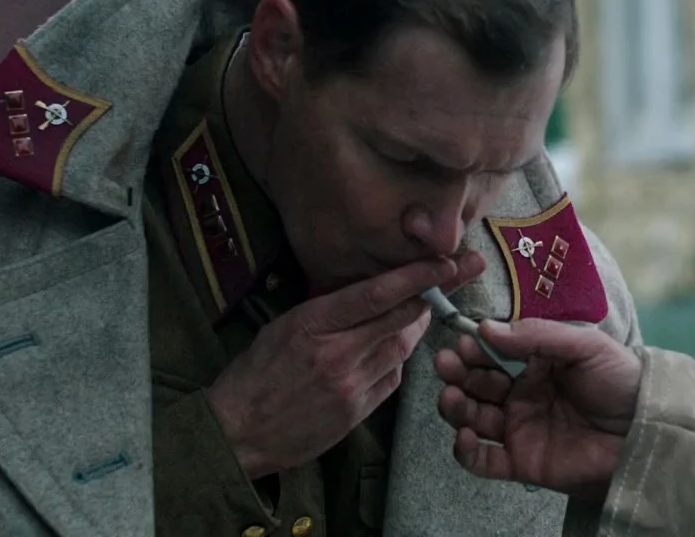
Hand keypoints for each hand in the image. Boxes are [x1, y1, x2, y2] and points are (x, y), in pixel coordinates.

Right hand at [207, 252, 485, 477]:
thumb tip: (369, 290)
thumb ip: (327, 310)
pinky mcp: (357, 412)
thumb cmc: (254, 374)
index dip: (417, 275)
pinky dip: (396, 360)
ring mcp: (350, 386)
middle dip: (434, 294)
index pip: (376, 293)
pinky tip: (390, 350)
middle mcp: (337, 354)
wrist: (237, 433)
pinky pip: (391, 379)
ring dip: (415, 327)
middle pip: (401, 320)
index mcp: (312, 324)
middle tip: (457, 274)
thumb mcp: (282, 327)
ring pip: (402, 349)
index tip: (446, 261)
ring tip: (421, 310)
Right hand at [433, 319, 642, 501]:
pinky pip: (484, 461)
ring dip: (456, 407)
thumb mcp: (586, 346)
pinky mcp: (523, 461)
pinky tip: (465, 437)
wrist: (647, 433)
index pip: (493, 353)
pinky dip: (466, 452)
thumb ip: (539, 336)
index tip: (462, 339)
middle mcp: (522, 394)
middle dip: (458, 373)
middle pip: (476, 383)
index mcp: (536, 364)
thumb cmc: (622, 383)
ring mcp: (520, 428)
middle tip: (448, 363)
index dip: (474, 347)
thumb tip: (487, 329)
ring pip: (473, 418)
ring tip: (451, 397)